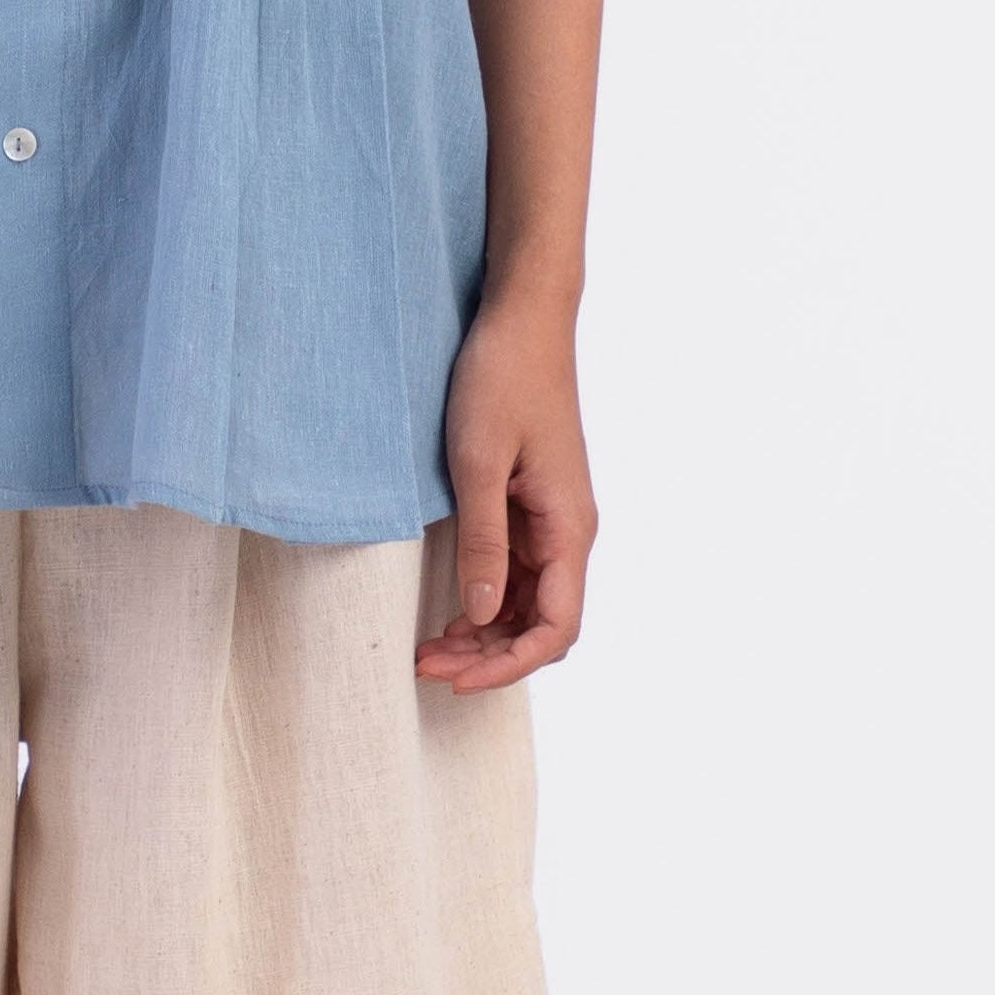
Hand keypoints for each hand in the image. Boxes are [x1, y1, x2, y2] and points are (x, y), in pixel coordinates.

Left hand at [413, 294, 594, 689]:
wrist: (523, 317)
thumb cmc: (503, 376)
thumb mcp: (478, 460)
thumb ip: (482, 541)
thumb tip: (482, 615)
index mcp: (568, 527)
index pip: (557, 628)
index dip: (509, 666)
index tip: (456, 677)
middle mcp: (569, 532)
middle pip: (542, 625)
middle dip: (488, 657)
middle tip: (425, 664)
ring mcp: (552, 521)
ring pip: (528, 604)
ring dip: (485, 633)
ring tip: (429, 647)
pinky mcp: (532, 505)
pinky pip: (517, 573)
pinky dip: (486, 599)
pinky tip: (450, 607)